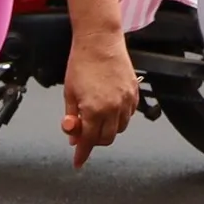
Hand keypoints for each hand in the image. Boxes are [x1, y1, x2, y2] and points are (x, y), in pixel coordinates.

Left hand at [59, 28, 135, 164]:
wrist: (99, 41)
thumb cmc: (81, 64)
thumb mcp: (69, 94)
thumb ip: (72, 118)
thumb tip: (73, 136)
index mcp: (94, 110)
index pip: (88, 141)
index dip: (82, 154)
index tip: (78, 162)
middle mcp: (113, 108)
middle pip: (106, 138)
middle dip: (94, 140)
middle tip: (84, 132)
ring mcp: (126, 101)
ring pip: (119, 128)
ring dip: (107, 129)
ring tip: (96, 117)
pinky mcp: (134, 93)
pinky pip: (129, 115)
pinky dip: (119, 117)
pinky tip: (110, 108)